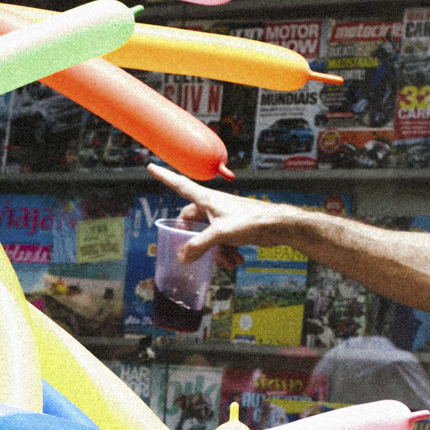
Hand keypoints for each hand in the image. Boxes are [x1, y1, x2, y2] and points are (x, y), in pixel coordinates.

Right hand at [147, 163, 310, 267]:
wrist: (278, 225)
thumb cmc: (251, 221)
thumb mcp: (221, 234)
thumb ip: (199, 246)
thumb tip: (182, 257)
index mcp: (206, 199)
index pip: (179, 185)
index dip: (164, 177)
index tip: (150, 167)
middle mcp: (212, 206)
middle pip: (192, 223)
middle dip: (196, 242)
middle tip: (198, 256)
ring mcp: (222, 216)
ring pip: (208, 236)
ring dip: (215, 252)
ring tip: (228, 262)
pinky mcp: (233, 227)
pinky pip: (221, 241)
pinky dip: (227, 252)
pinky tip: (237, 261)